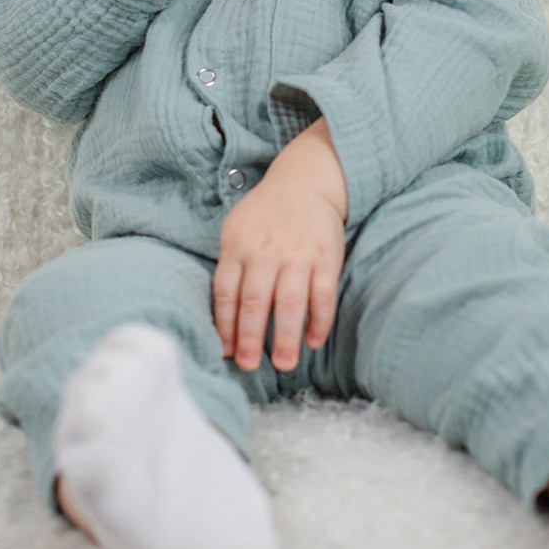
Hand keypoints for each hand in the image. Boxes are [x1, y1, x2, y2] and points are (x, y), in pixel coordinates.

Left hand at [213, 149, 346, 372]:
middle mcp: (266, 252)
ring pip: (289, 302)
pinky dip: (320, 320)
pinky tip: (314, 341)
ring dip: (286, 336)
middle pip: (255, 301)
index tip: (226, 352)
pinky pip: (323, 294)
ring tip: (284, 364)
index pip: (227, 293)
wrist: (304, 181)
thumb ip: (229, 268)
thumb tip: (222, 322)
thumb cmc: (264, 214)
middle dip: (251, 338)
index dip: (225, 326)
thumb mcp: (236, 231)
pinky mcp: (326, 257)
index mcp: (238, 247)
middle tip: (249, 366)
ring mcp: (298, 254)